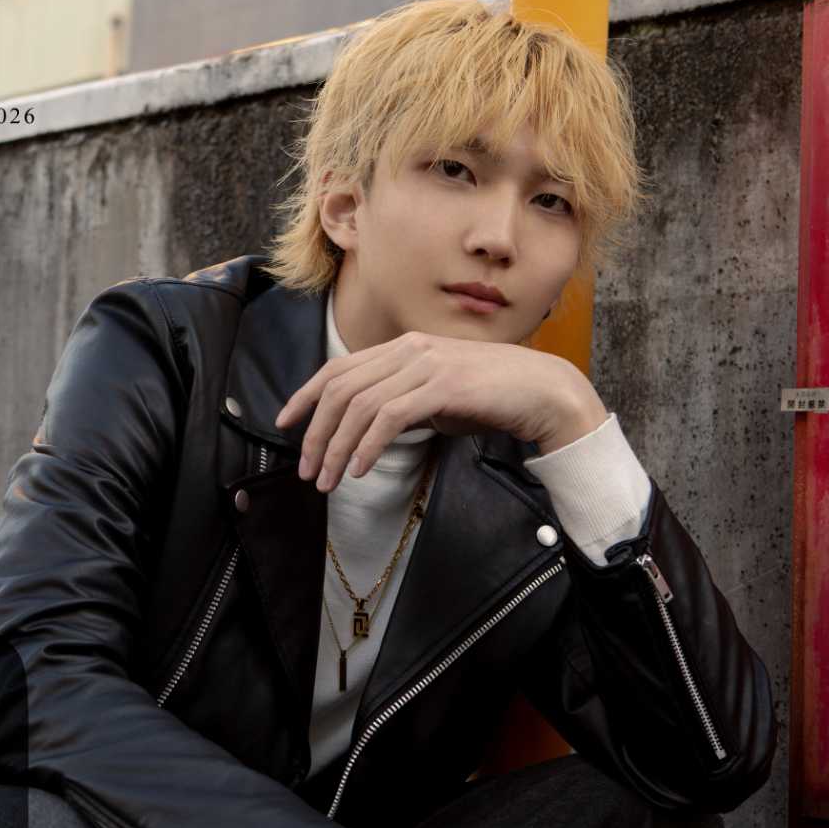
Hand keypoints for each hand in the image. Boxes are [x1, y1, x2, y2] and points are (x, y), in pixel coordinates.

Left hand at [274, 330, 606, 492]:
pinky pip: (390, 417)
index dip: (305, 396)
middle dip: (316, 433)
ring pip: (360, 405)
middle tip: (306, 470)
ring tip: (327, 481)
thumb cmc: (492, 397)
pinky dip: (367, 445)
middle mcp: (409, 349)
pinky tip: (358, 469)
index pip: (338, 368)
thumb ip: (402, 403)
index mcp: (403, 347)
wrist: (544, 391)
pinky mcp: (443, 386)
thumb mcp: (437, 395)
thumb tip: (368, 430)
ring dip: (336, 448)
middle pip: (341, 389)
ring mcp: (426, 364)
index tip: (284, 424)